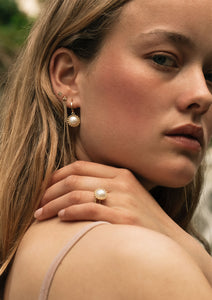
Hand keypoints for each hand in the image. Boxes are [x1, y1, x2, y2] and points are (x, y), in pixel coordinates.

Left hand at [35, 161, 169, 233]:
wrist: (168, 240)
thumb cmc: (143, 219)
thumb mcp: (128, 194)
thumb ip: (106, 185)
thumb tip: (73, 187)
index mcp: (121, 173)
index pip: (80, 166)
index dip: (57, 175)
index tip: (44, 187)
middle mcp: (121, 182)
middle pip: (74, 179)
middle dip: (49, 191)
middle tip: (38, 203)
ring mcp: (123, 199)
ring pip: (76, 194)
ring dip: (53, 204)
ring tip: (40, 214)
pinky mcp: (123, 217)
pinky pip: (88, 209)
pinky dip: (70, 212)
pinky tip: (61, 217)